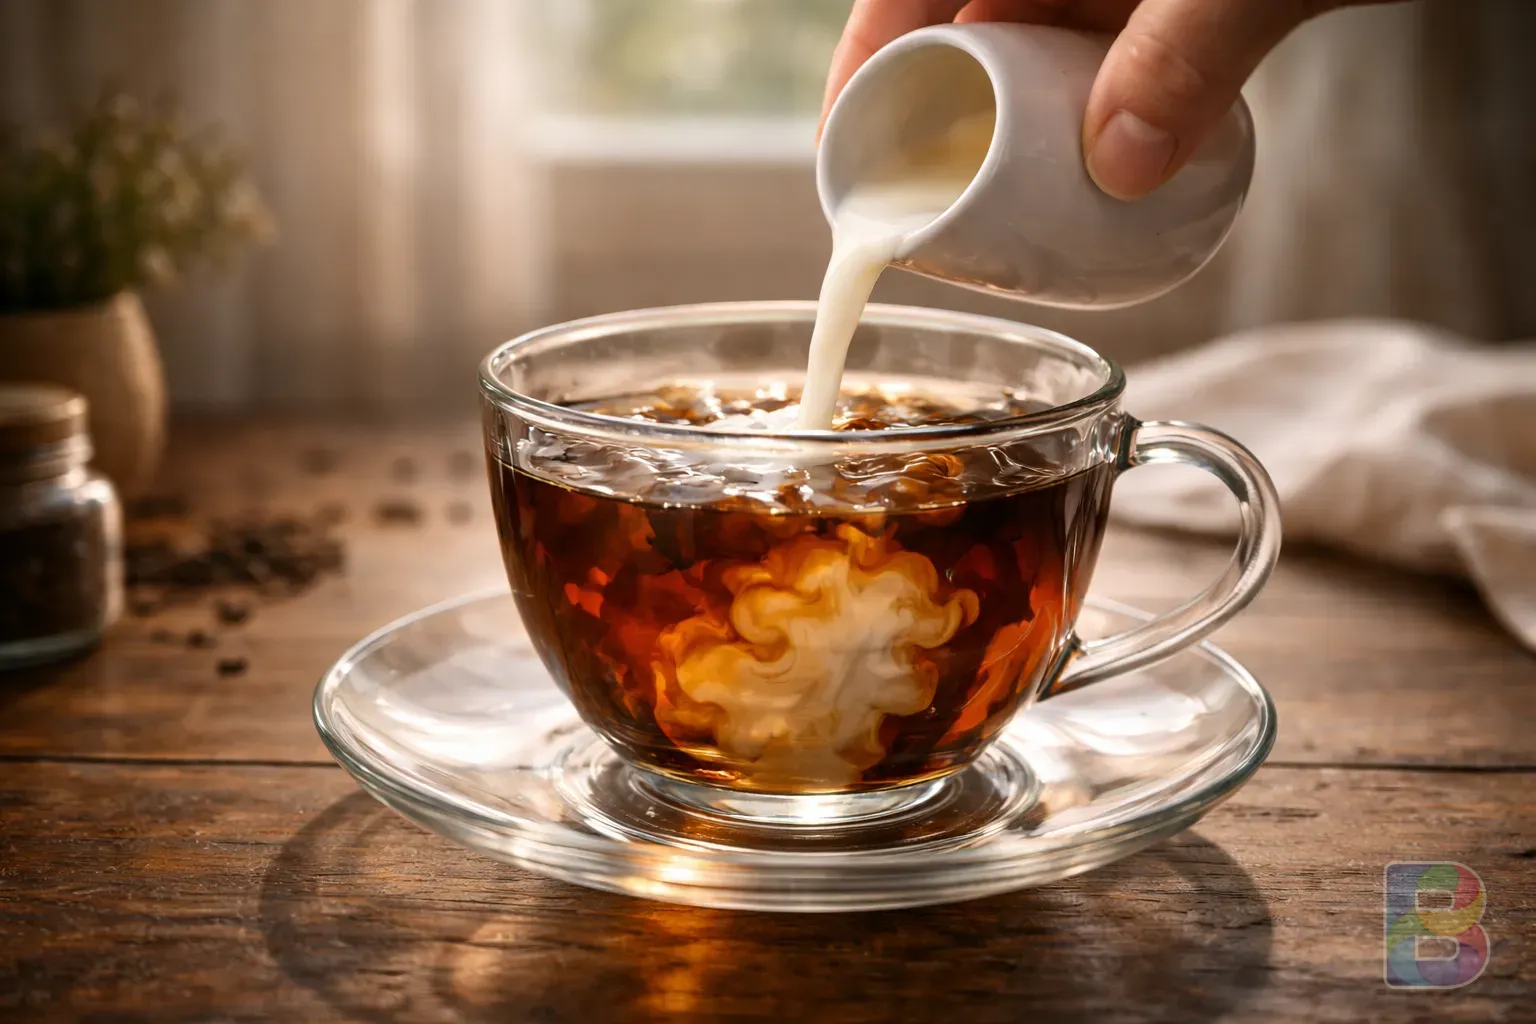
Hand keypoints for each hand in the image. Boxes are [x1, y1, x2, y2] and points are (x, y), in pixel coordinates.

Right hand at [820, 0, 1395, 199]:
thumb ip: (1187, 49)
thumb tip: (1123, 168)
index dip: (860, 68)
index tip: (846, 154)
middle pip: (962, 34)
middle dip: (942, 123)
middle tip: (931, 213)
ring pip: (1032, 53)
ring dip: (1023, 133)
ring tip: (1010, 217)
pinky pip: (1103, 59)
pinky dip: (1095, 115)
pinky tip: (1101, 171)